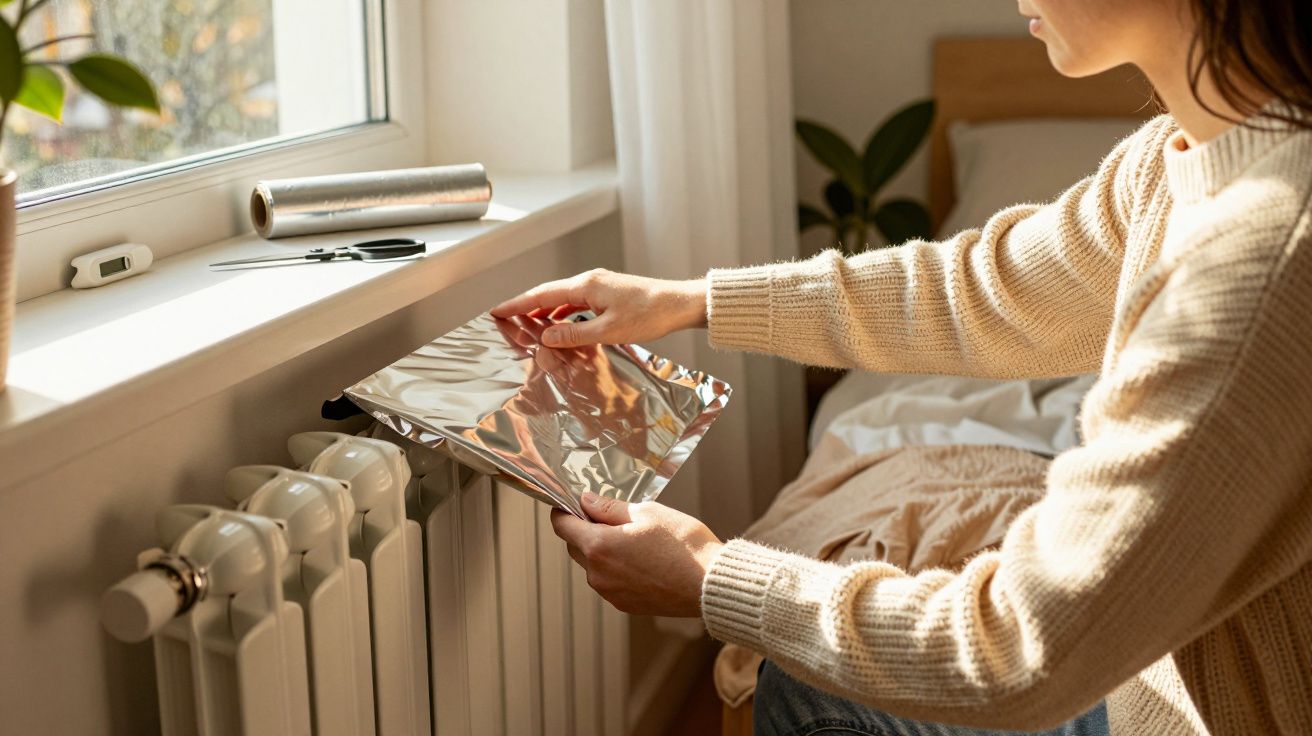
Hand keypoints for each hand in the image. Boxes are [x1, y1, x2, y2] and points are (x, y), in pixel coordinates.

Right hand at [491, 269, 707, 347]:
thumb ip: (574, 334)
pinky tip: (562, 325)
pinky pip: (577, 302)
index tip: (498, 310)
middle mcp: (590, 281)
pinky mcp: (609, 294)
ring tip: (529, 325)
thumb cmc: (650, 314)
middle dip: (526, 307)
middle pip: (549, 293)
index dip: (517, 304)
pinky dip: (564, 313)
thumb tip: (546, 336)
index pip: (542, 295)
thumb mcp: (609, 330)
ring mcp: (600, 286)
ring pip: (563, 298)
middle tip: (505, 317)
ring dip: (545, 311)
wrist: (679, 303)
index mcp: (586, 286)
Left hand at [552, 492, 723, 616]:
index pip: (562, 526)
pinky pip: (610, 582)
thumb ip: (609, 508)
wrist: (710, 584)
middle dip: (586, 530)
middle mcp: (597, 574)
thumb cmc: (683, 544)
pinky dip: (618, 569)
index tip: (572, 504)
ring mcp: (610, 593)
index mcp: (598, 546)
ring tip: (636, 540)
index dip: (564, 511)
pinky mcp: (625, 605)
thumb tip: (586, 501)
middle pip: (575, 547)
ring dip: (603, 551)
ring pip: (594, 566)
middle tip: (612, 518)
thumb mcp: (647, 512)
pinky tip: (643, 560)